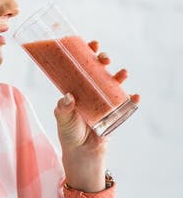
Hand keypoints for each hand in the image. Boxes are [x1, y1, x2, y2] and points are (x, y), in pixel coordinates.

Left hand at [54, 40, 138, 183]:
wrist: (82, 153)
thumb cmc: (69, 134)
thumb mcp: (62, 120)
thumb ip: (63, 109)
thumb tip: (68, 97)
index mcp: (77, 89)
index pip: (82, 66)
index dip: (88, 53)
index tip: (92, 44)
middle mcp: (92, 91)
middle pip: (99, 70)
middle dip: (104, 61)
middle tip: (104, 59)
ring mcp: (104, 101)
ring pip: (113, 83)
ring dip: (119, 76)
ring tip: (122, 73)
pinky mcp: (114, 113)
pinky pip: (126, 104)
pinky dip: (132, 99)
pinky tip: (135, 96)